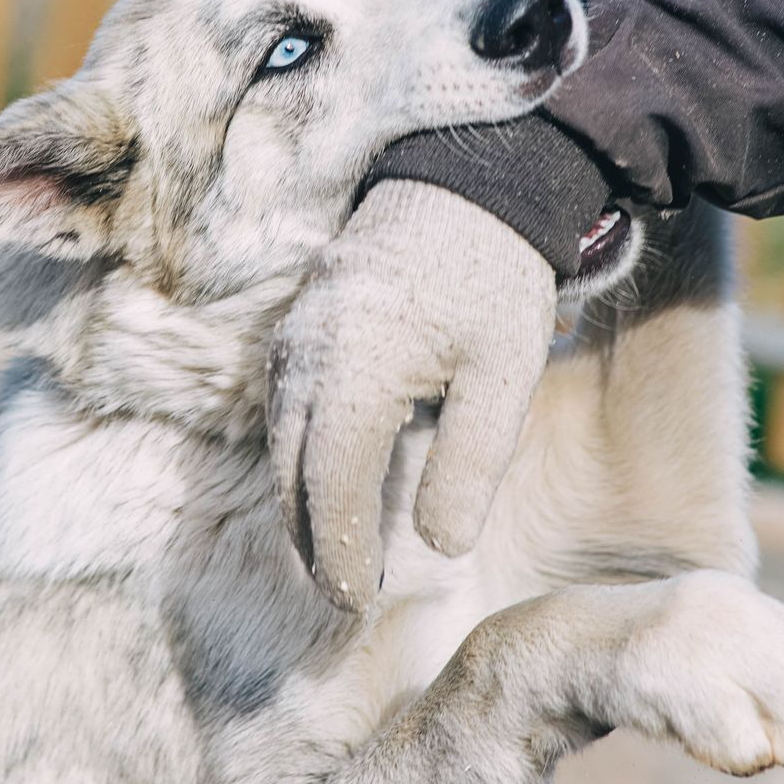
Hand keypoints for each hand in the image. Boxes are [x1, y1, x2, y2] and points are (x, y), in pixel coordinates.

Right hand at [268, 181, 556, 610]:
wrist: (470, 181)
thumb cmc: (495, 277)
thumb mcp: (504, 376)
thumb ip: (471, 464)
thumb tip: (439, 546)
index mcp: (354, 368)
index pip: (328, 484)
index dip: (339, 550)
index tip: (359, 602)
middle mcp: (305, 355)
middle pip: (290, 472)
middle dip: (312, 541)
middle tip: (345, 598)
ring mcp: (295, 337)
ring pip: (280, 443)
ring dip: (302, 504)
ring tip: (337, 557)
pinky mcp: (300, 326)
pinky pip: (284, 409)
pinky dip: (300, 460)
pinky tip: (330, 487)